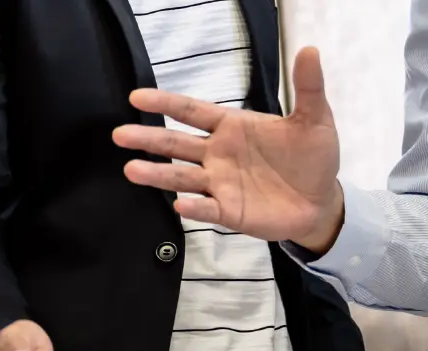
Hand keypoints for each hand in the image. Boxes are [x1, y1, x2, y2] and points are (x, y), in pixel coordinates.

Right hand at [114, 47, 344, 253]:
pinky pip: (206, 209)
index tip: (137, 97)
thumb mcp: (316, 119)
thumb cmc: (313, 158)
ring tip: (132, 170)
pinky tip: (180, 205)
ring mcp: (219, 184)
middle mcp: (216, 155)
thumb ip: (308, 87)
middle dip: (148, 139)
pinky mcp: (227, 212)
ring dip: (158, 173)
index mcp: (231, 128)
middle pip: (176, 144)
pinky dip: (194, 208)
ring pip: (181, 177)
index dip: (166, 103)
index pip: (192, 112)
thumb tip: (309, 49)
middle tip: (120, 134)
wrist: (321, 201)